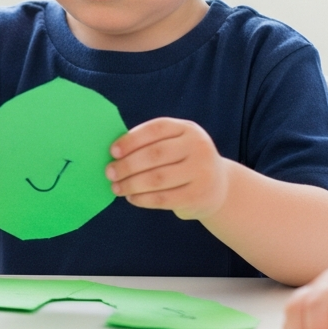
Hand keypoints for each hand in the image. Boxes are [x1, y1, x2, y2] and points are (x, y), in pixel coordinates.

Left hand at [106, 118, 230, 219]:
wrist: (218, 186)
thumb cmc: (183, 161)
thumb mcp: (175, 144)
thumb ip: (150, 144)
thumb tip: (114, 154)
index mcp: (188, 129)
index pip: (156, 130)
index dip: (131, 140)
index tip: (112, 151)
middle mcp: (198, 147)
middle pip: (154, 155)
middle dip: (126, 165)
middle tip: (109, 173)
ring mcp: (201, 171)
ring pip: (157, 178)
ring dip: (131, 184)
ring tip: (116, 187)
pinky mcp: (198, 195)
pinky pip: (163, 198)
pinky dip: (142, 199)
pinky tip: (131, 198)